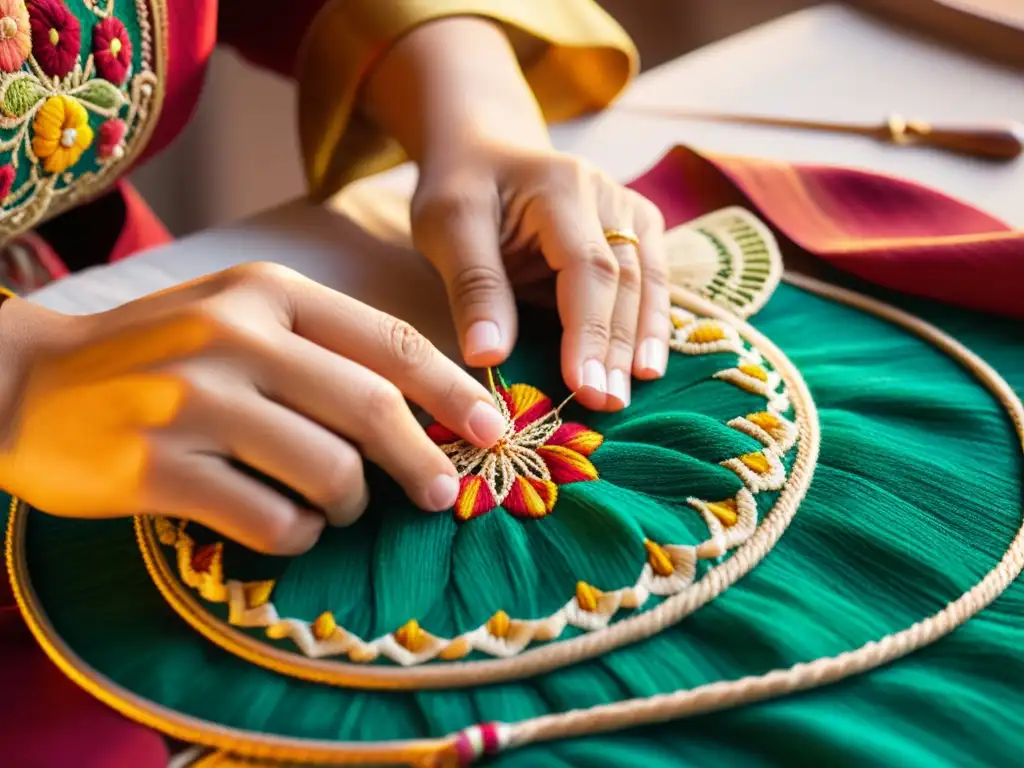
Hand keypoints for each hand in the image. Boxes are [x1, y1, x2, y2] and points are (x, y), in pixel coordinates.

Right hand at [0, 264, 506, 553]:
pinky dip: (296, 534)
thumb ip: (321, 349)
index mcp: (267, 292)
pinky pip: (270, 519)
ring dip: (349, 504)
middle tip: (441, 493)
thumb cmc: (157, 354)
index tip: (494, 429)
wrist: (26, 383)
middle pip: (371, 408)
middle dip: (424, 459)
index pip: (388, 341)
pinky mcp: (159, 469)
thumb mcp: (237, 318)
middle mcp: (234, 337)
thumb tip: (423, 410)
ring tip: (335, 507)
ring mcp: (194, 403)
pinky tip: (284, 526)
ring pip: (327, 470)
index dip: (453, 390)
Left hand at [360, 16, 668, 412]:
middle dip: (616, 346)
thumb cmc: (462, 189)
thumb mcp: (447, 226)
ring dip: (641, 341)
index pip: (586, 266)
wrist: (486, 150)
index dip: (588, 329)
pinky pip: (653, 279)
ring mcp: (628, 209)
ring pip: (648, 281)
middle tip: (607, 405)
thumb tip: (489, 357)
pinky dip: (652, 324)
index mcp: (560, 187)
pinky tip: (648, 365)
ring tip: (632, 393)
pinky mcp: (636, 228)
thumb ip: (473, 286)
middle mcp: (607, 194)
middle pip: (624, 278)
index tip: (581, 385)